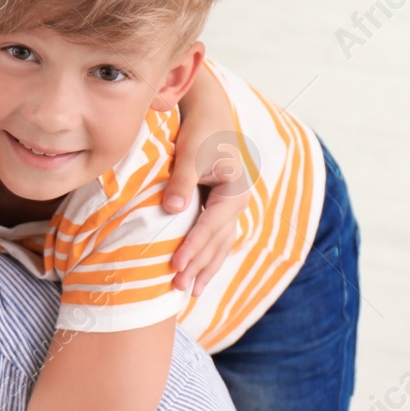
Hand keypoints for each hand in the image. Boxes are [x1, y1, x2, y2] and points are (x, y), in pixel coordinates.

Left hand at [167, 72, 250, 295]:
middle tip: (177, 287)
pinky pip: (216, 239)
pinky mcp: (220, 210)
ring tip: (189, 292)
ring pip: (220, 244)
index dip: (193, 246)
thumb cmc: (199, 133)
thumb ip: (181, 181)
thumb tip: (172, 209)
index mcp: (235, 190)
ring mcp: (231, 209)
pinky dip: (206, 257)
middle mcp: (238, 203)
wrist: (209, 118)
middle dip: (198, 265)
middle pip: (217, 241)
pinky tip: (197, 276)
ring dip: (204, 268)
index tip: (174, 265)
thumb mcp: (190, 153)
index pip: (211, 225)